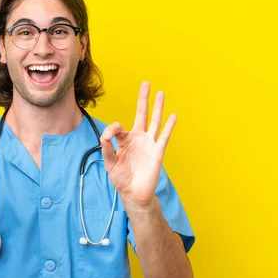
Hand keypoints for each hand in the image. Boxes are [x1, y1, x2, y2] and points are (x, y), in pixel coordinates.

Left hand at [100, 81, 176, 206]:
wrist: (134, 194)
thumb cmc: (122, 179)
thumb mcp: (109, 163)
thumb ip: (106, 149)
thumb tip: (104, 136)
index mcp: (125, 140)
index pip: (118, 127)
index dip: (112, 129)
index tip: (107, 137)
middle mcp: (138, 139)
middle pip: (142, 114)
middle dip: (143, 99)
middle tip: (146, 83)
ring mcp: (149, 144)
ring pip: (154, 121)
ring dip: (157, 107)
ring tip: (161, 93)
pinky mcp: (157, 152)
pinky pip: (163, 136)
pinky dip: (168, 126)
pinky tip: (173, 116)